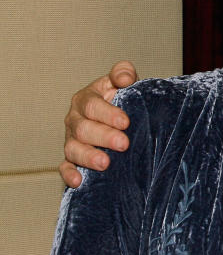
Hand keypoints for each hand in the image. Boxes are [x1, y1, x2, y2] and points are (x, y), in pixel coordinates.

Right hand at [59, 61, 137, 186]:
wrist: (120, 116)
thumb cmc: (121, 96)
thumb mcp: (121, 81)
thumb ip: (123, 73)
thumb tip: (124, 78)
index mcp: (86, 99)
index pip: (93, 106)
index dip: (108, 114)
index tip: (126, 122)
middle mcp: (75, 119)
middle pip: (84, 129)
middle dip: (104, 137)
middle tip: (124, 143)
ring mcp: (72, 139)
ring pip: (73, 149)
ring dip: (88, 157)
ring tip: (105, 163)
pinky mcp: (71, 157)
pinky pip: (65, 166)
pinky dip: (69, 174)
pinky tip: (78, 181)